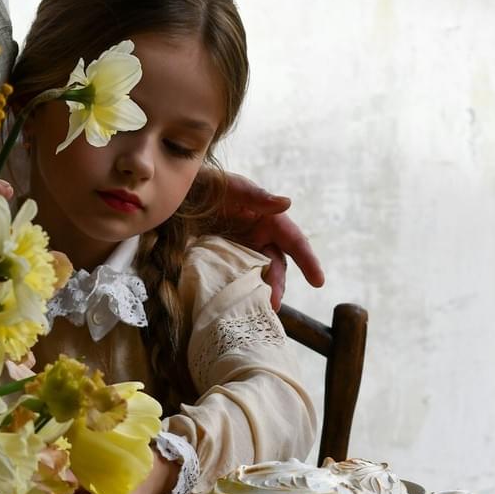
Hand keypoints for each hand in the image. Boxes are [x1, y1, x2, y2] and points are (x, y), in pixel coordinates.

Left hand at [218, 173, 324, 309]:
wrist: (176, 195)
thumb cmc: (209, 184)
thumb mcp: (231, 187)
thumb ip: (256, 196)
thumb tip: (286, 203)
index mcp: (269, 219)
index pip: (294, 241)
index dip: (308, 261)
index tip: (318, 281)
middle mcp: (260, 238)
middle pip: (277, 266)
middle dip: (278, 286)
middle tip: (273, 304)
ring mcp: (243, 251)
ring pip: (259, 277)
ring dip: (261, 294)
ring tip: (257, 309)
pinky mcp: (225, 262)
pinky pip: (237, 280)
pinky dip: (241, 293)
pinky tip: (236, 305)